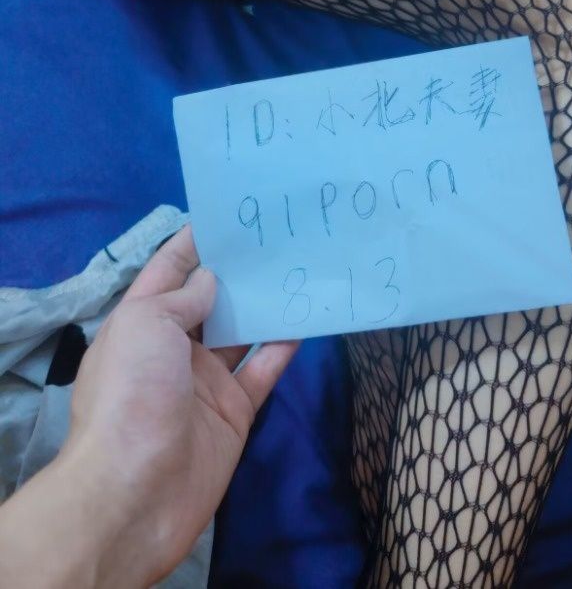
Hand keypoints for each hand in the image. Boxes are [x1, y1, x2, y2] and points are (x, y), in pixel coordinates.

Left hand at [0, 226, 297, 588]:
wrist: (136, 489)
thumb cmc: (132, 392)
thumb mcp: (146, 324)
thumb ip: (182, 296)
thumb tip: (210, 279)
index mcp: (141, 322)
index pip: (168, 272)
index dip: (194, 243)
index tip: (231, 216)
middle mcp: (173, 348)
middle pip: (210, 300)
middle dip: (238, 271)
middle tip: (277, 238)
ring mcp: (205, 380)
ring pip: (241, 332)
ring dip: (265, 305)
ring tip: (298, 268)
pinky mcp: (234, 410)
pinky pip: (263, 369)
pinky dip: (283, 345)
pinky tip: (306, 318)